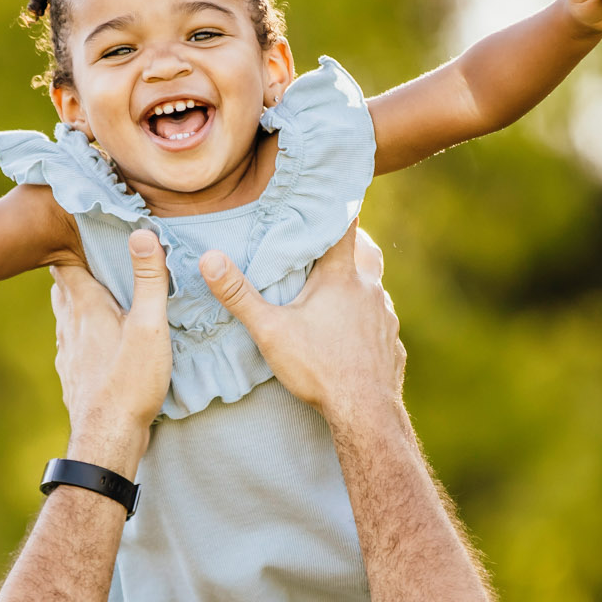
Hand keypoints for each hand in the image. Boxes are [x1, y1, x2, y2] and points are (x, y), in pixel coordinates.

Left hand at [49, 230, 170, 475]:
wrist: (107, 439)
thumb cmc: (131, 381)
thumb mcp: (149, 325)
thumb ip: (148, 279)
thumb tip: (143, 233)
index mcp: (85, 307)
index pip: (66, 264)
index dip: (71, 245)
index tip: (82, 229)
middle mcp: (69, 327)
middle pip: (63, 289)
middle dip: (74, 272)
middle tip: (92, 258)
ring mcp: (67, 354)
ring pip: (66, 318)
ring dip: (78, 303)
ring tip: (98, 295)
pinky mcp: (73, 376)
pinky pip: (73, 345)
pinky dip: (82, 334)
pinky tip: (98, 342)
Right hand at [198, 225, 404, 424]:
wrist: (364, 413)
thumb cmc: (318, 369)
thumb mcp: (270, 331)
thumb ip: (239, 294)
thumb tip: (209, 259)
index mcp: (341, 277)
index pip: (345, 226)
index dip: (340, 205)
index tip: (337, 189)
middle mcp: (370, 289)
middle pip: (367, 251)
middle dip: (351, 243)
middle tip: (330, 243)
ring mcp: (386, 316)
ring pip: (375, 287)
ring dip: (358, 284)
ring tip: (336, 292)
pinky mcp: (392, 343)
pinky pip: (381, 321)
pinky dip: (367, 319)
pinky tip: (352, 335)